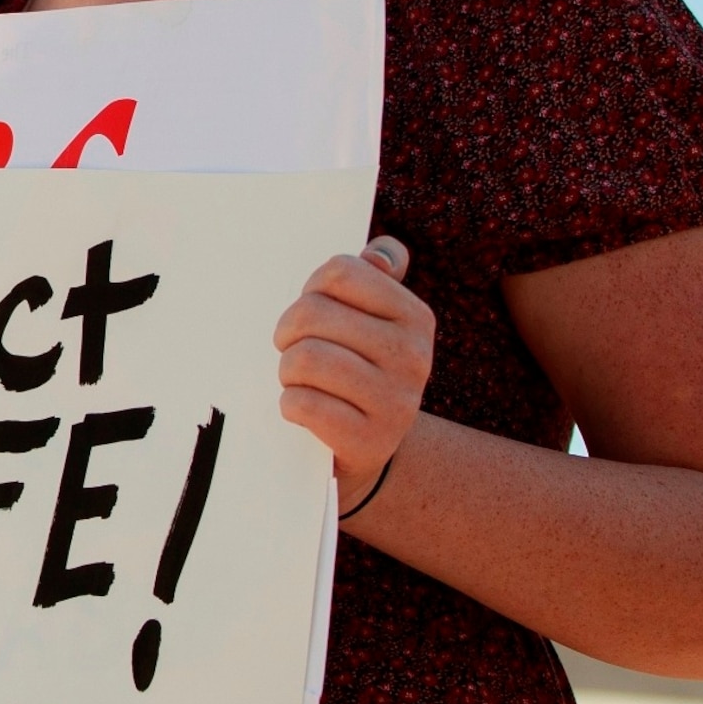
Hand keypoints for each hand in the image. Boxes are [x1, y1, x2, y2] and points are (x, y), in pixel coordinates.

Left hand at [274, 236, 433, 502]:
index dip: (310, 291)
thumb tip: (380, 253)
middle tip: (293, 350)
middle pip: (312, 313)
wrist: (372, 449)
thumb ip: (377, 279)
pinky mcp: (368, 441)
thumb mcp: (377, 323)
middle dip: (288, 333)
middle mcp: (414, 356)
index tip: (313, 313)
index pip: (340, 272)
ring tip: (299, 380)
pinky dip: (289, 405)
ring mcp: (395, 401)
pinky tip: (302, 409)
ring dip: (287, 371)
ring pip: (304, 358)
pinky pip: (302, 404)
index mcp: (415, 317)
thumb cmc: (360, 371)